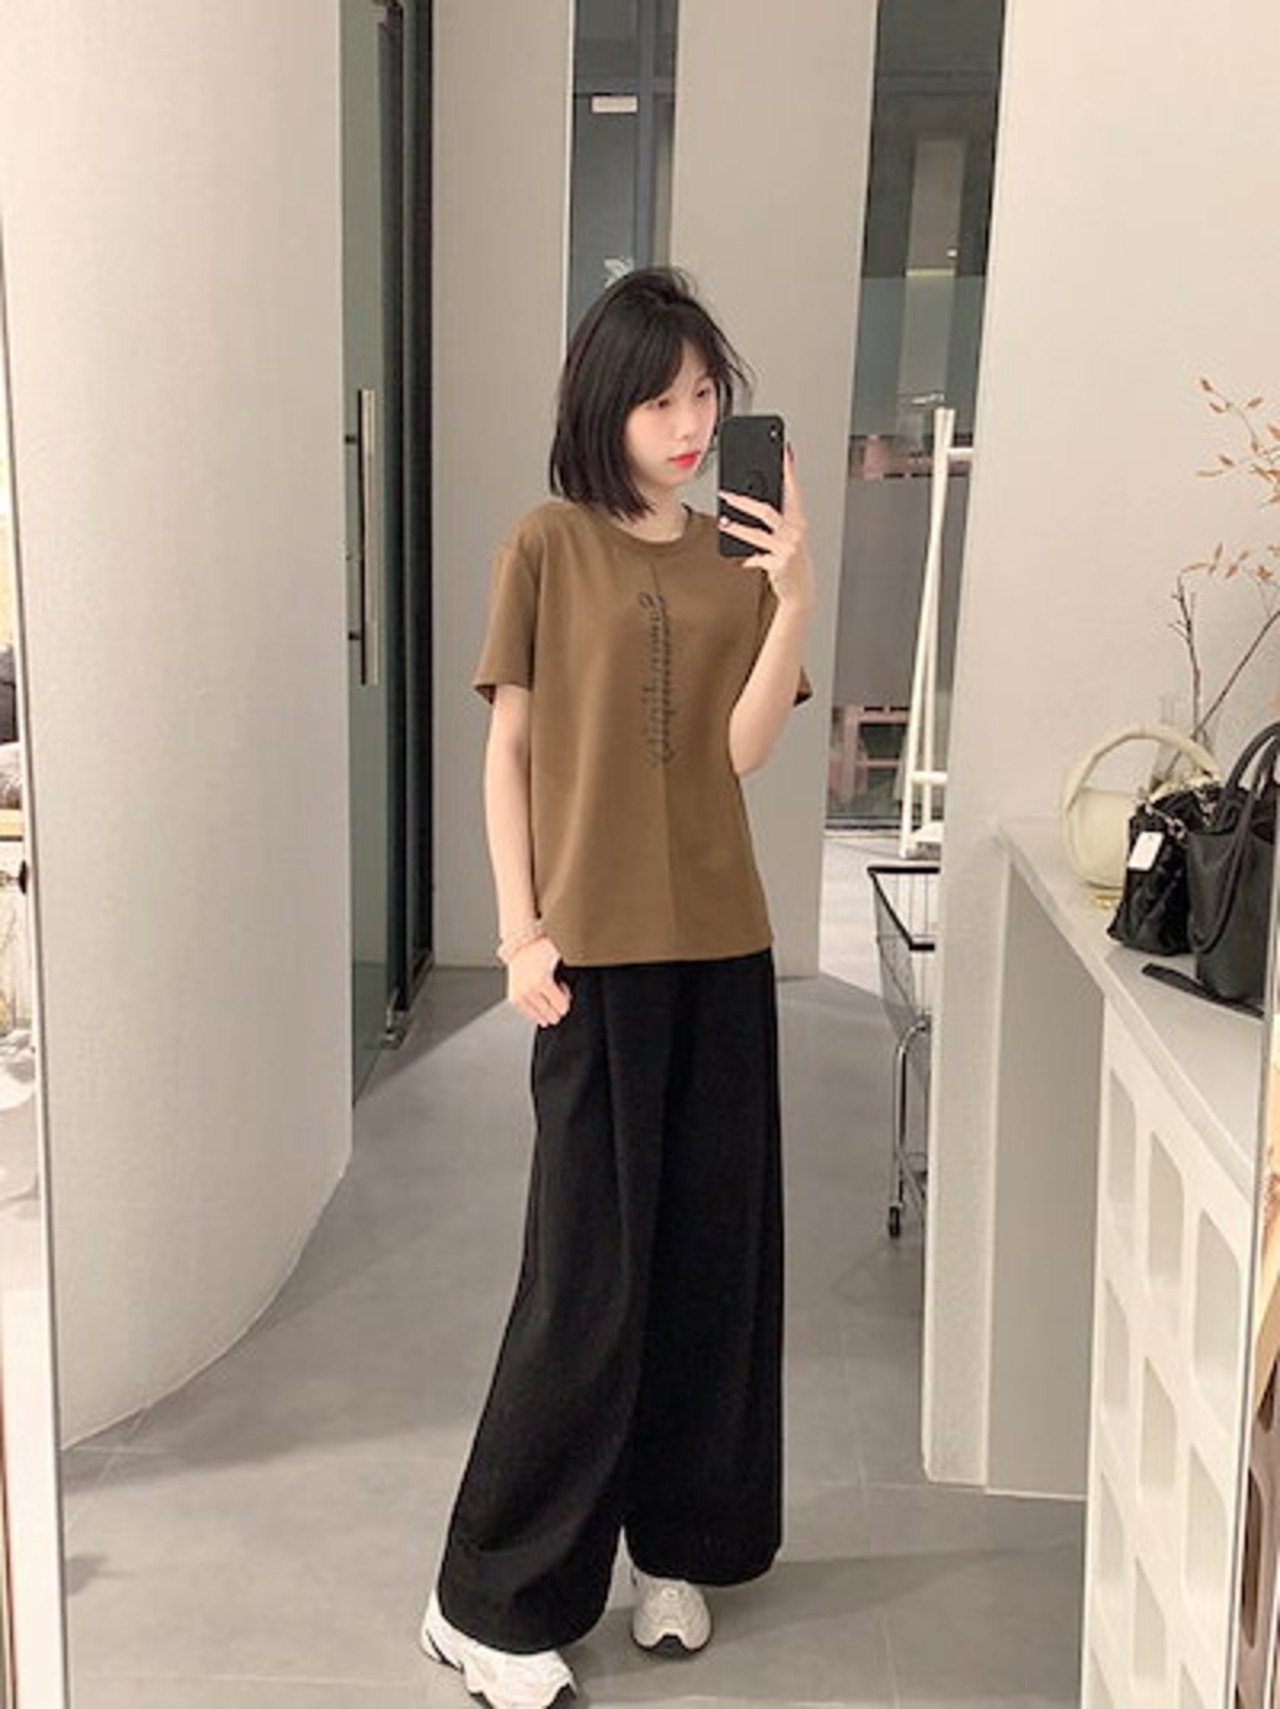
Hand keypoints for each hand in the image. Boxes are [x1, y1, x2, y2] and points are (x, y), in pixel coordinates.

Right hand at [507, 936, 571, 1026]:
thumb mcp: (561, 955)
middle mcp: (529, 990)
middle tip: (555, 990)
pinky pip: (528, 1014)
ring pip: (540, 1017)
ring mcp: (520, 995)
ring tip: (545, 993)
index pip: (562, 1008)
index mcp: (542, 981)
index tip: (563, 987)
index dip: (566, 998)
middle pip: (552, 1015)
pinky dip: (536, 1011)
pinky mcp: (514, 998)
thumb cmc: (541, 949)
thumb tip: (585, 972)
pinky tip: (539, 1000)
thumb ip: (574, 967)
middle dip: (557, 1005)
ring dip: (546, 1008)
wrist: (522, 946)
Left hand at [718, 445, 815, 609]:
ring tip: (723, 523)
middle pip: (766, 510)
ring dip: (738, 528)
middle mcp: (795, 531)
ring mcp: (787, 548)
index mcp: (798, 518)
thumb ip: (776, 514)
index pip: (792, 489)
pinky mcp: (779, 565)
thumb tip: (750, 494)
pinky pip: (756, 558)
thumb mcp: (787, 533)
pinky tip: (740, 560)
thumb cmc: (789, 556)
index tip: (782, 450)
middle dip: (742, 500)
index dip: (788, 469)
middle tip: (724, 493)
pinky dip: (747, 559)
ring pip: (757, 534)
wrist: (799, 588)